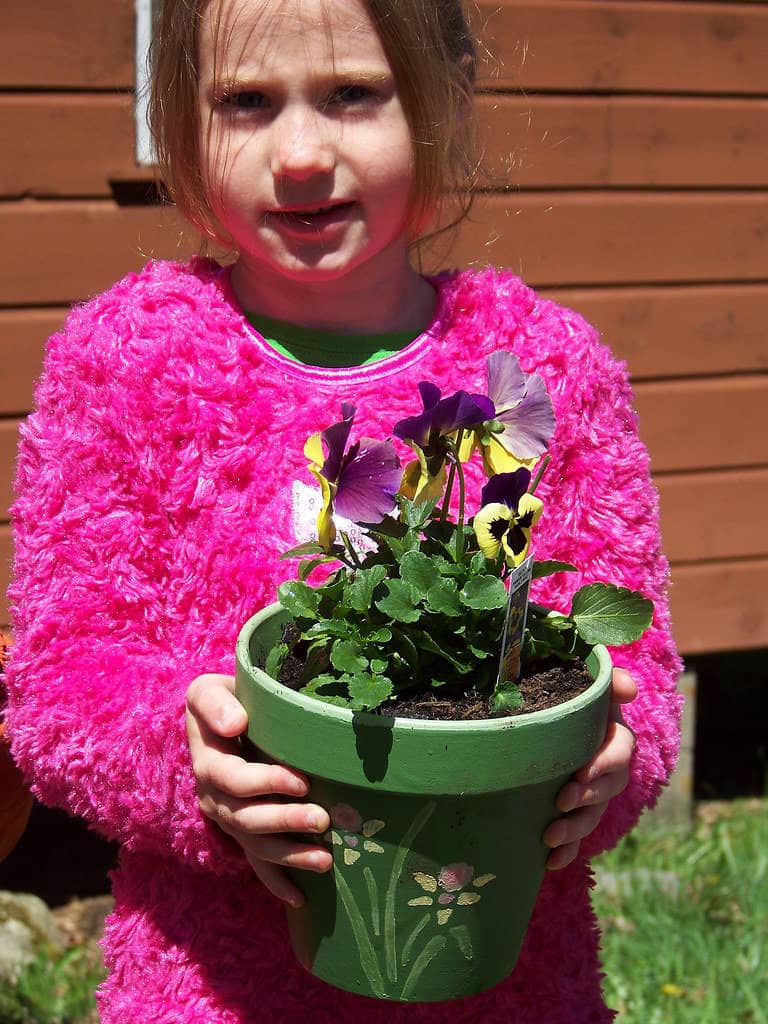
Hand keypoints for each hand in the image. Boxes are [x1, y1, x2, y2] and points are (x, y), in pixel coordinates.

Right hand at [185, 673, 331, 906]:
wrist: (220, 717)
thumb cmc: (223, 701)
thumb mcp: (208, 689)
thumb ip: (214, 703)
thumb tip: (235, 725)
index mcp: (208, 762)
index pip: (233, 779)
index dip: (266, 783)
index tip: (302, 780)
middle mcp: (214, 797)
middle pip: (246, 819)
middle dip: (286, 821)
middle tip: (323, 819)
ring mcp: (229, 819)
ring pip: (255, 846)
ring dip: (290, 855)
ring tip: (325, 860)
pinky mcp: (243, 832)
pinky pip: (257, 863)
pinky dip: (277, 883)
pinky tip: (301, 898)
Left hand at [543, 667, 636, 869]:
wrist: (550, 720)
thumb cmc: (571, 699)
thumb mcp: (587, 686)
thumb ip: (607, 682)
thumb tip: (627, 688)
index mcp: (612, 736)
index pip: (620, 751)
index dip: (604, 765)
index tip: (581, 772)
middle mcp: (608, 768)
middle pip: (608, 789)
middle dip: (587, 799)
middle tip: (560, 803)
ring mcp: (593, 793)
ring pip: (593, 816)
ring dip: (575, 830)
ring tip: (549, 837)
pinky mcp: (576, 812)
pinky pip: (578, 837)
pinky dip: (567, 851)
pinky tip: (549, 862)